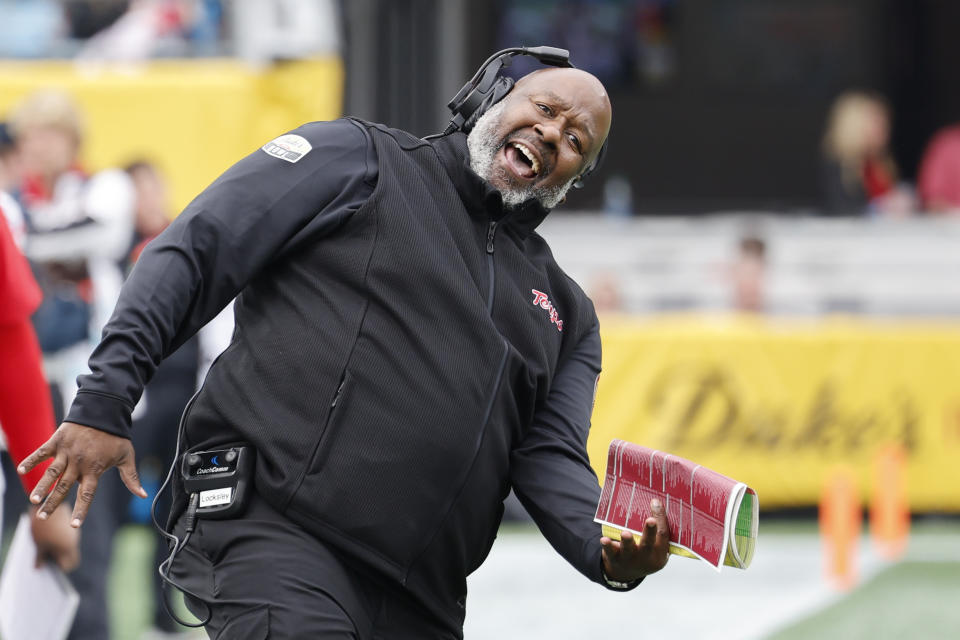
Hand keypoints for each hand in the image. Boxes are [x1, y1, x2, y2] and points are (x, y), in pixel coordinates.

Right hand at [17, 422, 146, 527]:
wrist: (105, 411)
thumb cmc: (116, 436)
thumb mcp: (126, 456)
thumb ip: (131, 477)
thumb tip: (143, 495)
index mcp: (95, 470)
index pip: (87, 494)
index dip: (81, 510)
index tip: (74, 525)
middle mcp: (79, 463)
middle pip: (65, 487)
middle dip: (53, 503)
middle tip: (42, 518)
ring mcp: (67, 452)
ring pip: (52, 472)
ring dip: (42, 486)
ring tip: (33, 501)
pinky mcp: (57, 441)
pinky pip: (42, 452)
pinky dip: (31, 460)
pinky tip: (21, 470)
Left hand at [30, 503, 79, 570]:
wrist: (49, 500)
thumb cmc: (42, 526)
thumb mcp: (38, 544)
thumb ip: (40, 557)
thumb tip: (38, 568)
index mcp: (68, 548)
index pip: (69, 565)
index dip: (61, 568)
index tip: (51, 568)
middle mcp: (74, 540)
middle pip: (70, 556)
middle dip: (60, 559)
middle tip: (47, 560)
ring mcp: (73, 531)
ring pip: (68, 545)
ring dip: (59, 548)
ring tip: (45, 547)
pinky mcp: (69, 523)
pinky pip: (66, 536)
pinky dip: (59, 539)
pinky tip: (48, 535)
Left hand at [600, 498, 669, 581]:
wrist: (627, 573)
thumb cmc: (644, 552)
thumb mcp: (655, 547)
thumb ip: (656, 530)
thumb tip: (655, 501)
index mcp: (660, 555)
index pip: (663, 535)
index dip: (660, 519)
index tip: (655, 502)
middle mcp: (646, 559)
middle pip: (648, 544)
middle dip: (649, 532)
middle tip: (650, 520)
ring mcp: (630, 560)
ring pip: (629, 550)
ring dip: (627, 541)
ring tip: (625, 533)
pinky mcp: (615, 559)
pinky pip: (611, 552)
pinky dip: (607, 546)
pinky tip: (604, 539)